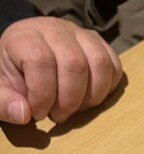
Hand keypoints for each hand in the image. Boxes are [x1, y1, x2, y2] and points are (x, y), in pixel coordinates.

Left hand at [0, 17, 122, 124]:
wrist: (26, 57)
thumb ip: (2, 102)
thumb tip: (23, 114)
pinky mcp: (98, 45)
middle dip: (70, 100)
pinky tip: (90, 99)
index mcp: (25, 37)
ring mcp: (80, 35)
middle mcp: (55, 30)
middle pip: (75, 63)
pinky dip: (108, 88)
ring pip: (100, 63)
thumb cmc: (15, 75)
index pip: (41, 61)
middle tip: (59, 115)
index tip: (38, 113)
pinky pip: (114, 65)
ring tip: (77, 108)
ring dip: (92, 96)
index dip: (42, 94)